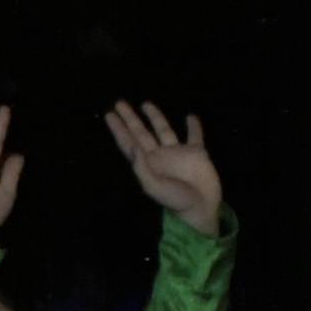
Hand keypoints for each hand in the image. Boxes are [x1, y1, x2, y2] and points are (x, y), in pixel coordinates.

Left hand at [108, 100, 226, 229]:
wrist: (200, 208)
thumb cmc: (175, 200)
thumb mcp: (153, 187)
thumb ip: (142, 168)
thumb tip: (133, 147)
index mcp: (147, 163)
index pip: (128, 142)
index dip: (119, 129)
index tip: (109, 115)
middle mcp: (159, 155)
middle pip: (141, 132)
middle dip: (130, 119)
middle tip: (119, 103)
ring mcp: (178, 153)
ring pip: (164, 130)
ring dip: (155, 117)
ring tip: (146, 104)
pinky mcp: (197, 153)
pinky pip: (194, 136)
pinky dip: (194, 127)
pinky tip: (190, 116)